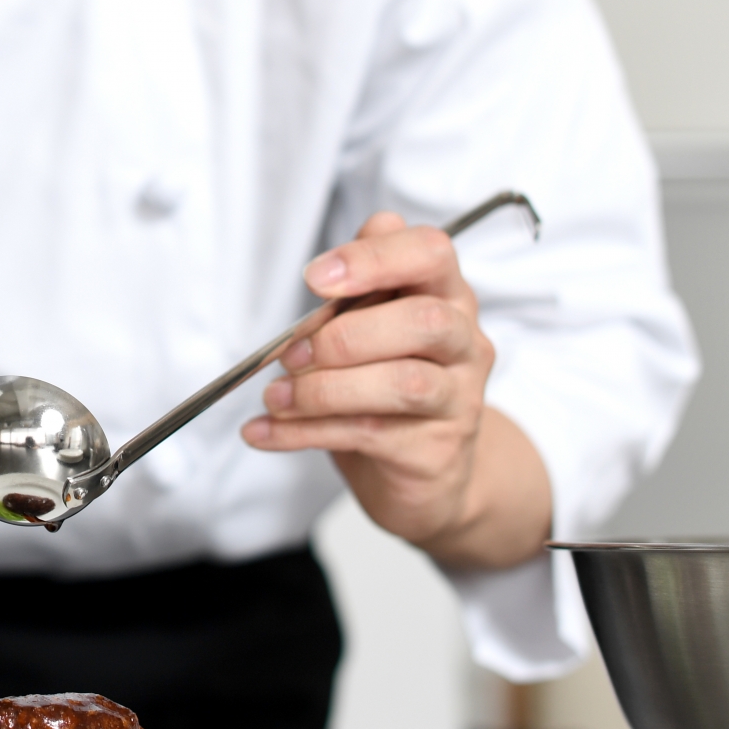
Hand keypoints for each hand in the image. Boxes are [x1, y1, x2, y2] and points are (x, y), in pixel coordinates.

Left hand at [240, 212, 551, 569]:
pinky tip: (264, 430)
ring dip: (324, 389)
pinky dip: (304, 432)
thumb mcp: (369, 329)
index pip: (430, 254)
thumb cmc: (389, 385)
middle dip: (346, 335)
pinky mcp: (436, 451)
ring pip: (403, 384)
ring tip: (276, 396)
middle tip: (291, 353)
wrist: (427, 475)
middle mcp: (463, 343)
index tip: (315, 279)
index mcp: (447, 296)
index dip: (373, 259)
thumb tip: (324, 270)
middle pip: (425, 321)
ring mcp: (458, 400)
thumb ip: (352, 295)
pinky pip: (368, 435)